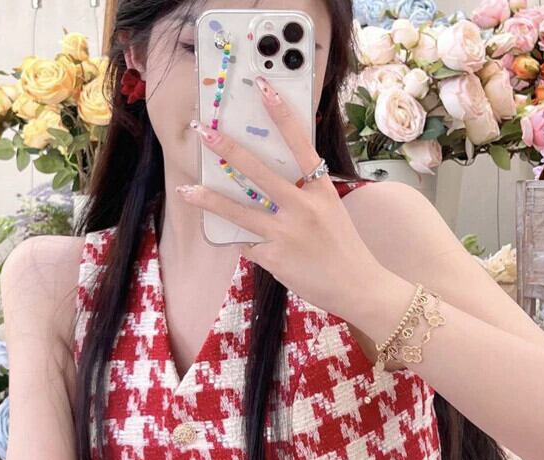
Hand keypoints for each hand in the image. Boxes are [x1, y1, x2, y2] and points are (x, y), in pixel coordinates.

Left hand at [177, 75, 381, 320]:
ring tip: (186, 191)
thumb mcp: (330, 212)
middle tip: (204, 132)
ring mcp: (286, 233)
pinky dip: (244, 242)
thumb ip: (304, 196)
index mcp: (322, 190)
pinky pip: (248, 244)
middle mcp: (303, 207)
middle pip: (259, 173)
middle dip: (228, 150)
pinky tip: (242, 243)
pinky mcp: (274, 257)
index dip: (282, 116)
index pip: (301, 145)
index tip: (264, 89)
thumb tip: (266, 189)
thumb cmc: (343, 248)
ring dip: (210, 200)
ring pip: (239, 212)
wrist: (357, 286)